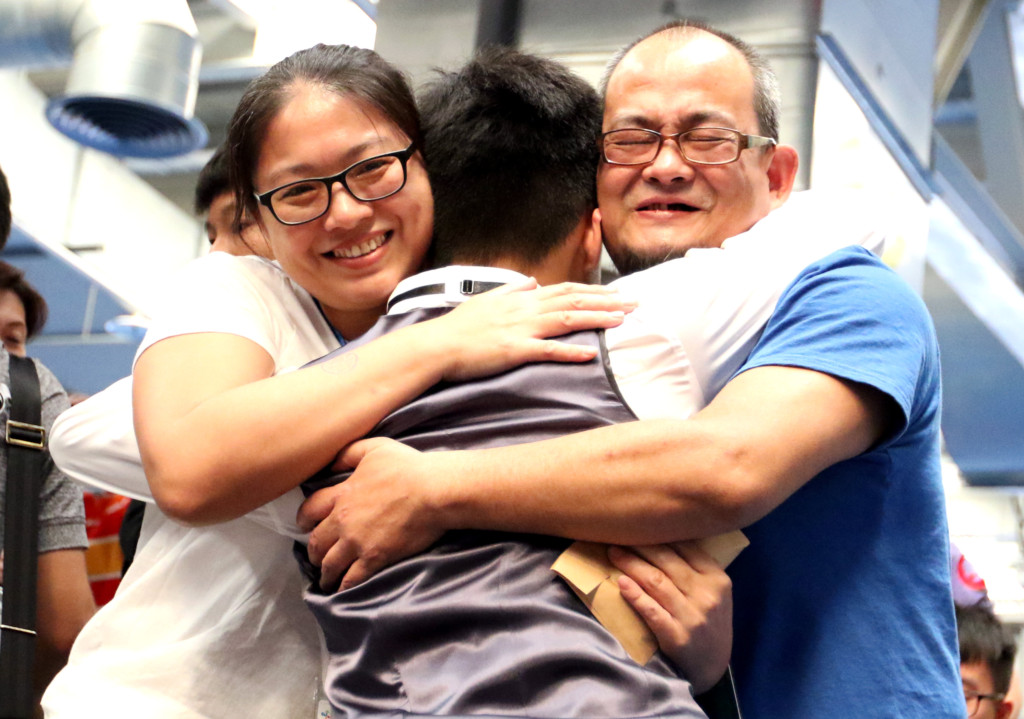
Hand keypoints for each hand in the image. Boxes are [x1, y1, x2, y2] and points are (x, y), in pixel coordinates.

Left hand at [297, 437, 447, 590]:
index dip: (304, 520)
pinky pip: (351, 579)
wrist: (433, 491)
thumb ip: (349, 453)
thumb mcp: (374, 448)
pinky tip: (343, 591)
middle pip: (316, 542)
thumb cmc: (408, 467)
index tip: (304, 526)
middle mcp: (344, 521)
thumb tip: (331, 462)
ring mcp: (358, 542)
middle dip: (314, 552)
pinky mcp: (375, 558)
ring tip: (328, 580)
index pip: (310, 510)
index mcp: (342, 494)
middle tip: (317, 558)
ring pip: (330, 564)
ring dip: (326, 573)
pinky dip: (343, 587)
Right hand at [436, 278, 636, 381]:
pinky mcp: (514, 350)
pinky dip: (570, 351)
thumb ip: (511, 290)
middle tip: (634, 303)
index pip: (565, 289)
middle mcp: (525, 309)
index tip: (615, 292)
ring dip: (596, 319)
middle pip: (573, 301)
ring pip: (567, 320)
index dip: (593, 290)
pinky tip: (590, 354)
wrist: (437, 344)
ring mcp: (520, 329)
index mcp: (521, 298)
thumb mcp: (486, 300)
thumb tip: (530, 281)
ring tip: (622, 320)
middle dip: (606, 301)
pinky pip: (547, 350)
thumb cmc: (459, 326)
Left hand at [608, 542, 731, 692]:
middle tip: (617, 536)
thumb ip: (696, 570)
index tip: (638, 525)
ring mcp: (692, 616)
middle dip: (639, 546)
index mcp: (717, 579)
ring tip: (613, 554)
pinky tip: (621, 583)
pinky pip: (651, 610)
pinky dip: (634, 595)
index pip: (685, 547)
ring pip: (656, 581)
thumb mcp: (715, 594)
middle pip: (666, 560)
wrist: (712, 667)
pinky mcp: (677, 636)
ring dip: (630, 564)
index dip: (659, 533)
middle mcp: (707, 594)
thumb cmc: (708, 624)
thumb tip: (660, 537)